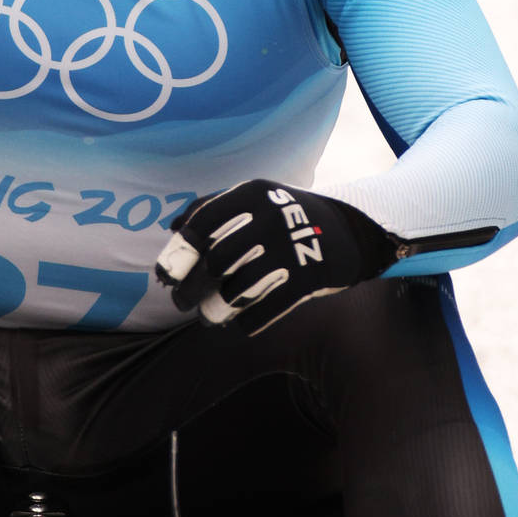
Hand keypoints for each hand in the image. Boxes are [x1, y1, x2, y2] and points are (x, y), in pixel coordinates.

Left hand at [154, 179, 395, 334]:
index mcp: (252, 193)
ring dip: (215, 311)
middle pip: (217, 261)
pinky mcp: (309, 277)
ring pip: (238, 291)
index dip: (180, 251)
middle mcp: (271, 217)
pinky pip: (265, 309)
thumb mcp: (255, 200)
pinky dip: (247, 322)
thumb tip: (173, 226)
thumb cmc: (287, 216)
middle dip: (191, 288)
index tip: (167, 273)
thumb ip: (213, 207)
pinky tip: (240, 323)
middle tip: (181, 301)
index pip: (203, 222)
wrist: (350, 230)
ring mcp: (292, 248)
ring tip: (208, 318)